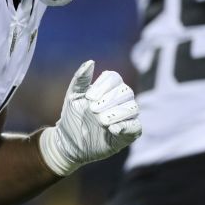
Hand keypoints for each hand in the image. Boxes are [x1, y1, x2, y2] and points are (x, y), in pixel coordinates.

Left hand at [38, 60, 141, 175]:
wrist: (68, 142)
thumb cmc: (72, 117)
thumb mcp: (73, 97)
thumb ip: (80, 79)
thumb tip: (91, 61)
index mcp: (108, 89)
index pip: (115, 78)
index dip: (104, 85)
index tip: (88, 97)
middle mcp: (120, 101)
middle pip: (126, 91)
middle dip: (109, 99)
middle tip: (92, 109)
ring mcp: (126, 117)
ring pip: (133, 108)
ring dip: (117, 112)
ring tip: (100, 120)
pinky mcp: (128, 134)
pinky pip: (135, 127)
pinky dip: (126, 126)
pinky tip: (112, 129)